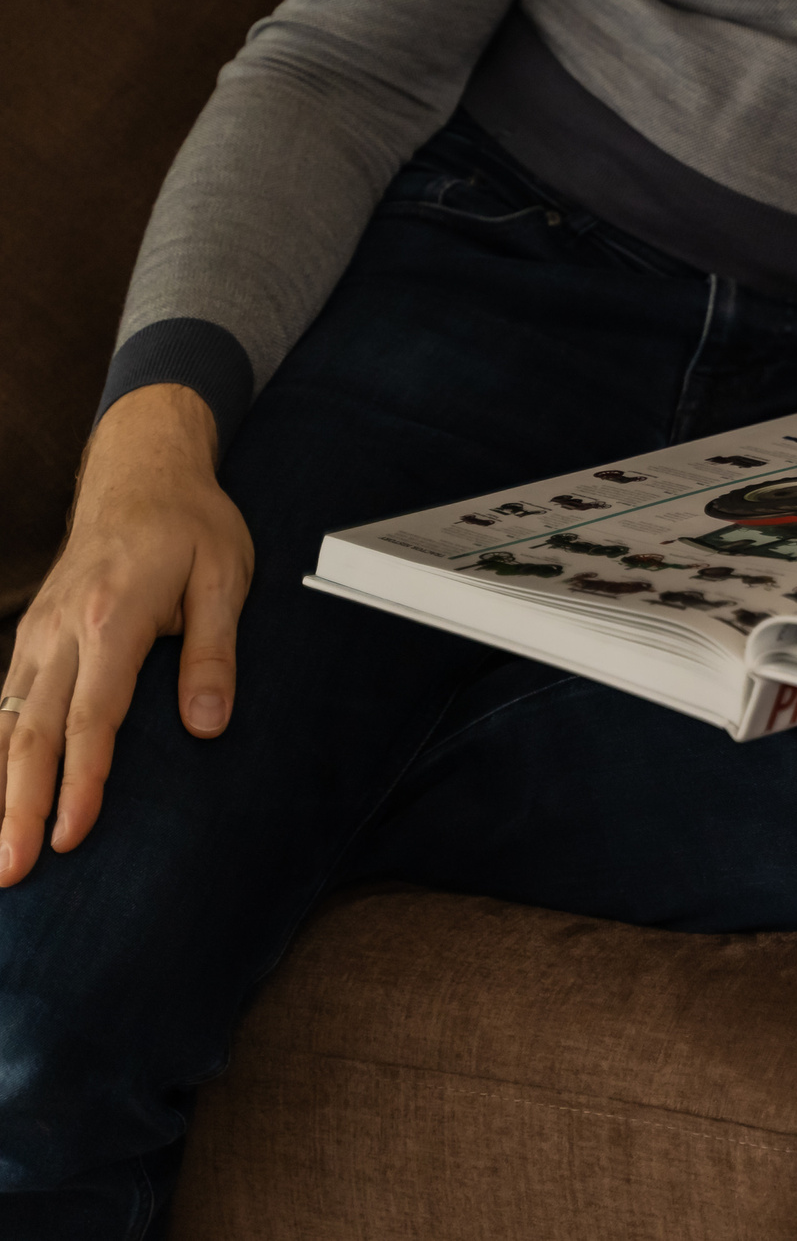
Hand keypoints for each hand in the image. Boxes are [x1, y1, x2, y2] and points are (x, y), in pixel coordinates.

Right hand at [0, 384, 250, 884]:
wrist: (140, 473)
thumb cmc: (192, 525)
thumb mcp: (226, 576)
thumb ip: (214, 650)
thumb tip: (208, 724)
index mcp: (109, 615)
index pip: (90, 716)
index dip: (81, 782)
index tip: (73, 836)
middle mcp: (59, 629)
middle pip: (32, 731)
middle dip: (19, 807)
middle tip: (12, 871)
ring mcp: (35, 633)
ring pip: (5, 723)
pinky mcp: (29, 637)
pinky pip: (2, 705)